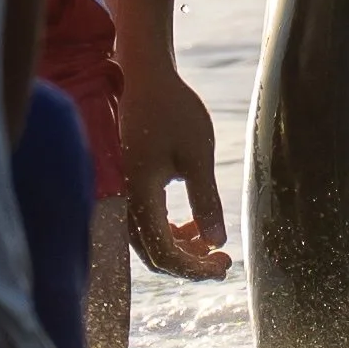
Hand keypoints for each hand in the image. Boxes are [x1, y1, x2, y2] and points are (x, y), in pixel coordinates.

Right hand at [122, 50, 230, 280]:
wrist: (146, 79)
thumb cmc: (173, 110)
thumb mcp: (197, 154)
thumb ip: (206, 200)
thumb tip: (217, 242)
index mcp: (140, 196)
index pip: (164, 254)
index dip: (194, 268)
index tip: (224, 262)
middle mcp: (125, 202)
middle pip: (154, 254)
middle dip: (189, 264)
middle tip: (223, 261)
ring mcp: (124, 195)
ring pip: (149, 242)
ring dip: (180, 249)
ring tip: (211, 244)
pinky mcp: (128, 186)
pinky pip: (146, 224)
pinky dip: (170, 232)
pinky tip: (193, 225)